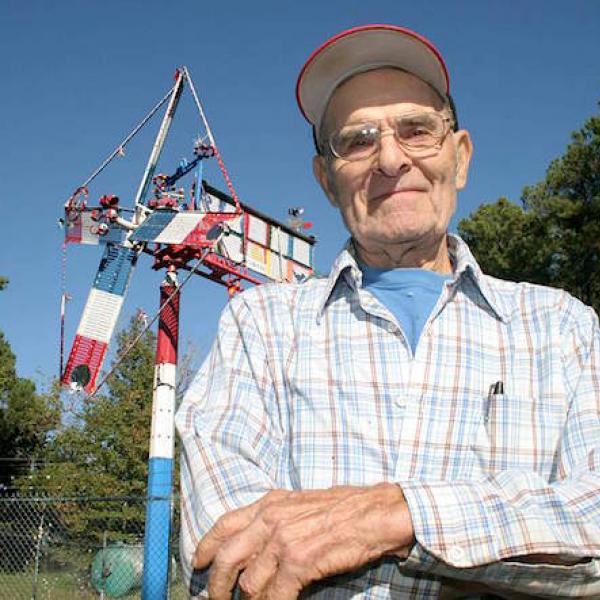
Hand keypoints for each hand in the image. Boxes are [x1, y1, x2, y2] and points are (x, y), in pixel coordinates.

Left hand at [192, 483, 413, 599]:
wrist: (374, 513)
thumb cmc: (343, 508)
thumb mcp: (300, 503)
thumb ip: (274, 517)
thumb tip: (255, 543)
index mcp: (269, 503)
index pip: (225, 524)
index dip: (206, 546)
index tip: (197, 563)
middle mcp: (270, 519)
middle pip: (228, 557)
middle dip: (218, 584)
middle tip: (216, 599)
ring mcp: (283, 541)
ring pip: (249, 583)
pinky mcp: (298, 562)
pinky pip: (273, 596)